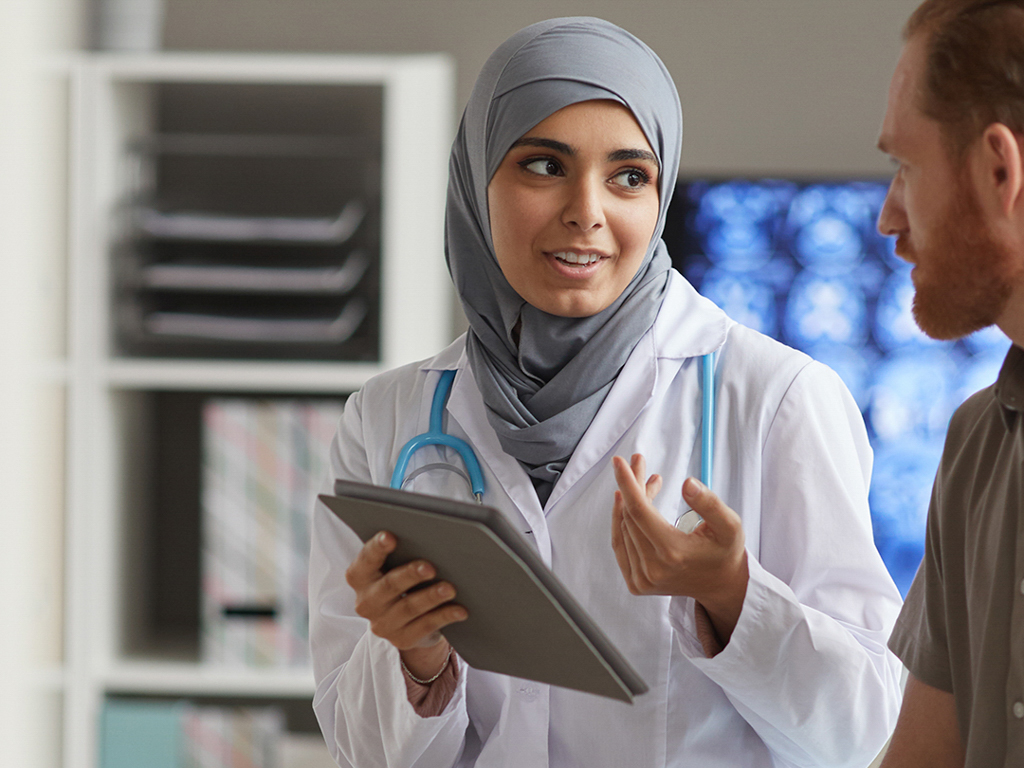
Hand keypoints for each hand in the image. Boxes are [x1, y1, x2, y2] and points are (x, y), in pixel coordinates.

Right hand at [345, 531, 467, 678]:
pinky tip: (460, 610)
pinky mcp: (402, 639)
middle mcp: (366, 602)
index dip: (377, 548)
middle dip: (410, 575)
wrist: (406, 619)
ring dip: (431, 597)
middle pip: (389, 585)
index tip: (390, 536)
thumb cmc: (402, 579)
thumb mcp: (395, 566)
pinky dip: (444, 616)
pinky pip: (425, 626)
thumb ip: (402, 551)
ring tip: (450, 588)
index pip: (366, 560)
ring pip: (410, 607)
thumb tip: (430, 536)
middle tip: (430, 567)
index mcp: (360, 577)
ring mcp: (383, 624)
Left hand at [611, 453, 748, 643]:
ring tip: (647, 481)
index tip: (619, 461)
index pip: (639, 511)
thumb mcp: (729, 525)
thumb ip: (709, 503)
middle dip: (632, 485)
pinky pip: (620, 544)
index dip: (627, 483)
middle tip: (640, 462)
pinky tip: (626, 502)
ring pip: (624, 527)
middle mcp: (652, 569)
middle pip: (631, 516)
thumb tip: (686, 483)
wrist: (721, 586)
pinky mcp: (636, 584)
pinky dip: (621, 520)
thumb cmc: (725, 552)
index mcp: (673, 553)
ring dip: (629, 500)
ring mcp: (642, 580)